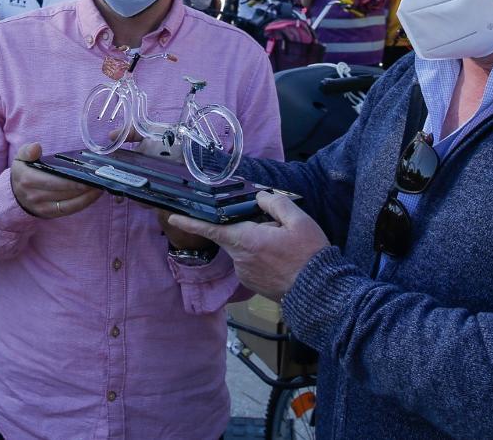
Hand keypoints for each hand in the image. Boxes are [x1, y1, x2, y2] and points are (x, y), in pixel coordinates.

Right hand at [11, 143, 102, 217]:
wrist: (15, 193)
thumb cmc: (24, 172)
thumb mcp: (21, 158)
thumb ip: (27, 151)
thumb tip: (36, 147)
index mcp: (28, 179)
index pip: (53, 181)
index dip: (71, 181)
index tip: (87, 176)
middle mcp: (35, 195)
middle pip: (63, 193)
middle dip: (83, 188)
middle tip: (99, 180)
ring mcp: (42, 207)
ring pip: (68, 204)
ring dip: (86, 197)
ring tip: (100, 187)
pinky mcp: (49, 214)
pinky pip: (69, 210)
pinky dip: (83, 204)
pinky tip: (93, 196)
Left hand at [168, 192, 329, 299]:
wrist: (319, 293)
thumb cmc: (309, 256)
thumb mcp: (299, 221)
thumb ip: (275, 204)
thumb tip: (259, 198)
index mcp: (247, 241)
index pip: (212, 228)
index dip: (191, 222)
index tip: (173, 217)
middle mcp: (240, 259)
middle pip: (234, 235)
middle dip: (250, 228)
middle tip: (277, 230)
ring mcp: (245, 274)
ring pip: (244, 249)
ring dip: (257, 243)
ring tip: (285, 247)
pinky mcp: (252, 284)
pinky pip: (250, 263)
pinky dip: (261, 257)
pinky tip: (282, 259)